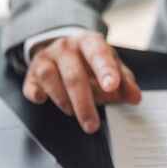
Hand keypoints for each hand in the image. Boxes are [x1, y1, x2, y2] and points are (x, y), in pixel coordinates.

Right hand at [23, 32, 141, 133]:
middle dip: (84, 103)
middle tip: (92, 125)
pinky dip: (37, 95)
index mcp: (89, 42)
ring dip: (63, 101)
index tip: (112, 87)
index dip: (105, 70)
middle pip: (74, 76)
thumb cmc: (90, 61)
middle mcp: (65, 47)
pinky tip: (43, 100)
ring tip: (73, 112)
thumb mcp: (110, 66)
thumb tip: (135, 97)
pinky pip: (31, 86)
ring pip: (50, 79)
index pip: (98, 54)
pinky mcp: (32, 74)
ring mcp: (46, 59)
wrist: (60, 48)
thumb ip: (124, 81)